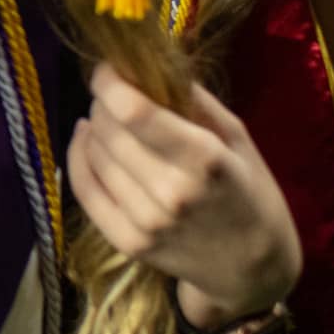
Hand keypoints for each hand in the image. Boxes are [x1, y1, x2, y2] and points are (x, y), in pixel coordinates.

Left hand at [69, 65, 302, 331]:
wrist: (254, 269)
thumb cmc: (251, 192)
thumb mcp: (237, 138)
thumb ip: (193, 100)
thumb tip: (148, 64)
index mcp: (205, 160)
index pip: (133, 111)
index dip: (110, 82)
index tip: (108, 70)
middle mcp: (172, 192)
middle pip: (109, 129)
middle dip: (104, 103)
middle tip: (114, 97)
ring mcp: (147, 222)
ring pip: (94, 155)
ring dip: (94, 128)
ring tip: (107, 120)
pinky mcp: (128, 243)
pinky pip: (85, 189)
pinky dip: (79, 157)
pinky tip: (87, 141)